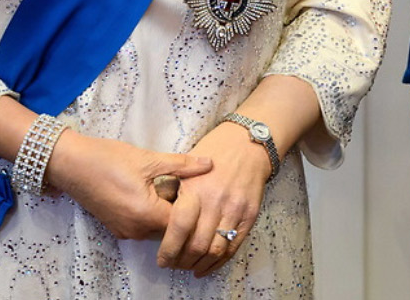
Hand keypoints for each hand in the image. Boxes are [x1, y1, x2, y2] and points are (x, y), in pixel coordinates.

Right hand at [45, 132, 212, 239]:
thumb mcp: (148, 159)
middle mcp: (136, 231)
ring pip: (159, 229)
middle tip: (186, 186)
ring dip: (167, 212)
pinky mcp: (118, 228)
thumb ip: (182, 165)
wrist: (71, 164)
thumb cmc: (108, 159)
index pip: (184, 223)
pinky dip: (153, 213)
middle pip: (172, 229)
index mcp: (146, 215)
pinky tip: (153, 191)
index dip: (194, 206)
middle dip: (182, 211)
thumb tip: (209, 164)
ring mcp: (125, 232)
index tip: (197, 187)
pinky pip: (144, 227)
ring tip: (170, 186)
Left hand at [156, 122, 272, 276]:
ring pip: (215, 250)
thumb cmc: (214, 151)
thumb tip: (160, 222)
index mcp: (195, 189)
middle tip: (174, 265)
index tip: (162, 258)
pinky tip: (208, 265)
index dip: (168, 250)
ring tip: (189, 266)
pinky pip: (234, 247)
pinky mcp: (249, 215)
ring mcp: (234, 209)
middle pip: (196, 245)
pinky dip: (219, 262)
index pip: (178, 229)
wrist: (248, 144)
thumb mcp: (187, 166)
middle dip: (181, 262)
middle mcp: (215, 201)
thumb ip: (175, 193)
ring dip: (199, 264)